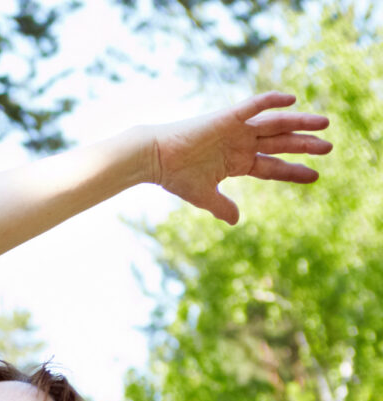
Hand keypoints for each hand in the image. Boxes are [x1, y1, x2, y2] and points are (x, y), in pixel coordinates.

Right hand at [150, 92, 330, 224]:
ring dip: (300, 122)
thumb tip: (235, 221)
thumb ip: (221, 206)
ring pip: (276, 124)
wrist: (153, 158)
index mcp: (238, 162)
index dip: (293, 171)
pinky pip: (254, 106)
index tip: (315, 176)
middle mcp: (242, 143)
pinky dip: (272, 100)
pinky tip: (291, 99)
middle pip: (281, 143)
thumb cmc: (174, 176)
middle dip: (305, 145)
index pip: (273, 166)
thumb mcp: (203, 195)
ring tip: (324, 123)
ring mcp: (237, 129)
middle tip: (328, 148)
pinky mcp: (227, 117)